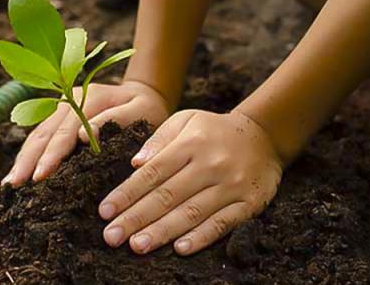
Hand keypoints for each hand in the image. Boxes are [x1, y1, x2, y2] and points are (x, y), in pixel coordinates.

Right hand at [2, 81, 170, 185]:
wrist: (144, 93)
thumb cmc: (147, 107)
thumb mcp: (141, 110)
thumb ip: (115, 120)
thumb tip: (84, 137)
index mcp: (88, 98)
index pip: (65, 131)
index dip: (51, 155)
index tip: (40, 176)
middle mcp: (68, 100)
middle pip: (43, 133)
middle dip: (27, 161)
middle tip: (14, 186)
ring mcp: (61, 107)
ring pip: (36, 134)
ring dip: (23, 159)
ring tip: (9, 184)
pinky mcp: (58, 117)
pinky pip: (39, 136)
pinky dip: (28, 154)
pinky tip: (19, 172)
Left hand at [98, 110, 282, 254]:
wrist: (264, 136)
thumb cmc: (213, 130)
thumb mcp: (185, 120)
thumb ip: (158, 139)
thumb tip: (135, 163)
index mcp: (190, 144)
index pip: (152, 172)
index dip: (126, 193)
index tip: (105, 211)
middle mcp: (209, 165)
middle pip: (167, 196)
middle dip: (136, 218)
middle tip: (112, 237)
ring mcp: (231, 185)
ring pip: (192, 212)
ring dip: (162, 231)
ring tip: (137, 245)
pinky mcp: (249, 203)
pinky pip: (223, 223)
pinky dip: (202, 237)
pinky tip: (181, 248)